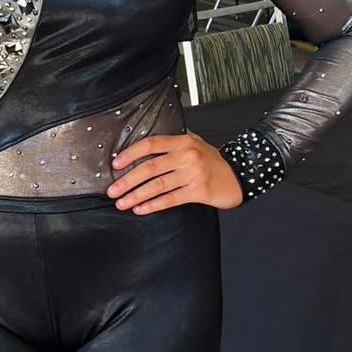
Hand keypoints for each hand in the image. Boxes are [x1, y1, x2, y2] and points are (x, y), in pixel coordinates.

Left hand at [106, 130, 243, 211]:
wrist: (239, 175)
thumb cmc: (213, 160)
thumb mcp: (195, 142)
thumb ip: (173, 142)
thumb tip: (144, 145)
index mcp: (182, 141)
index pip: (150, 144)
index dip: (130, 154)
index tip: (115, 165)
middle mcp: (187, 156)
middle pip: (150, 168)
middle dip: (127, 181)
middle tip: (112, 190)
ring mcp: (193, 174)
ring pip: (157, 185)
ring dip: (136, 195)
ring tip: (121, 203)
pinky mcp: (198, 191)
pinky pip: (171, 199)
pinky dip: (153, 205)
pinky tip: (140, 209)